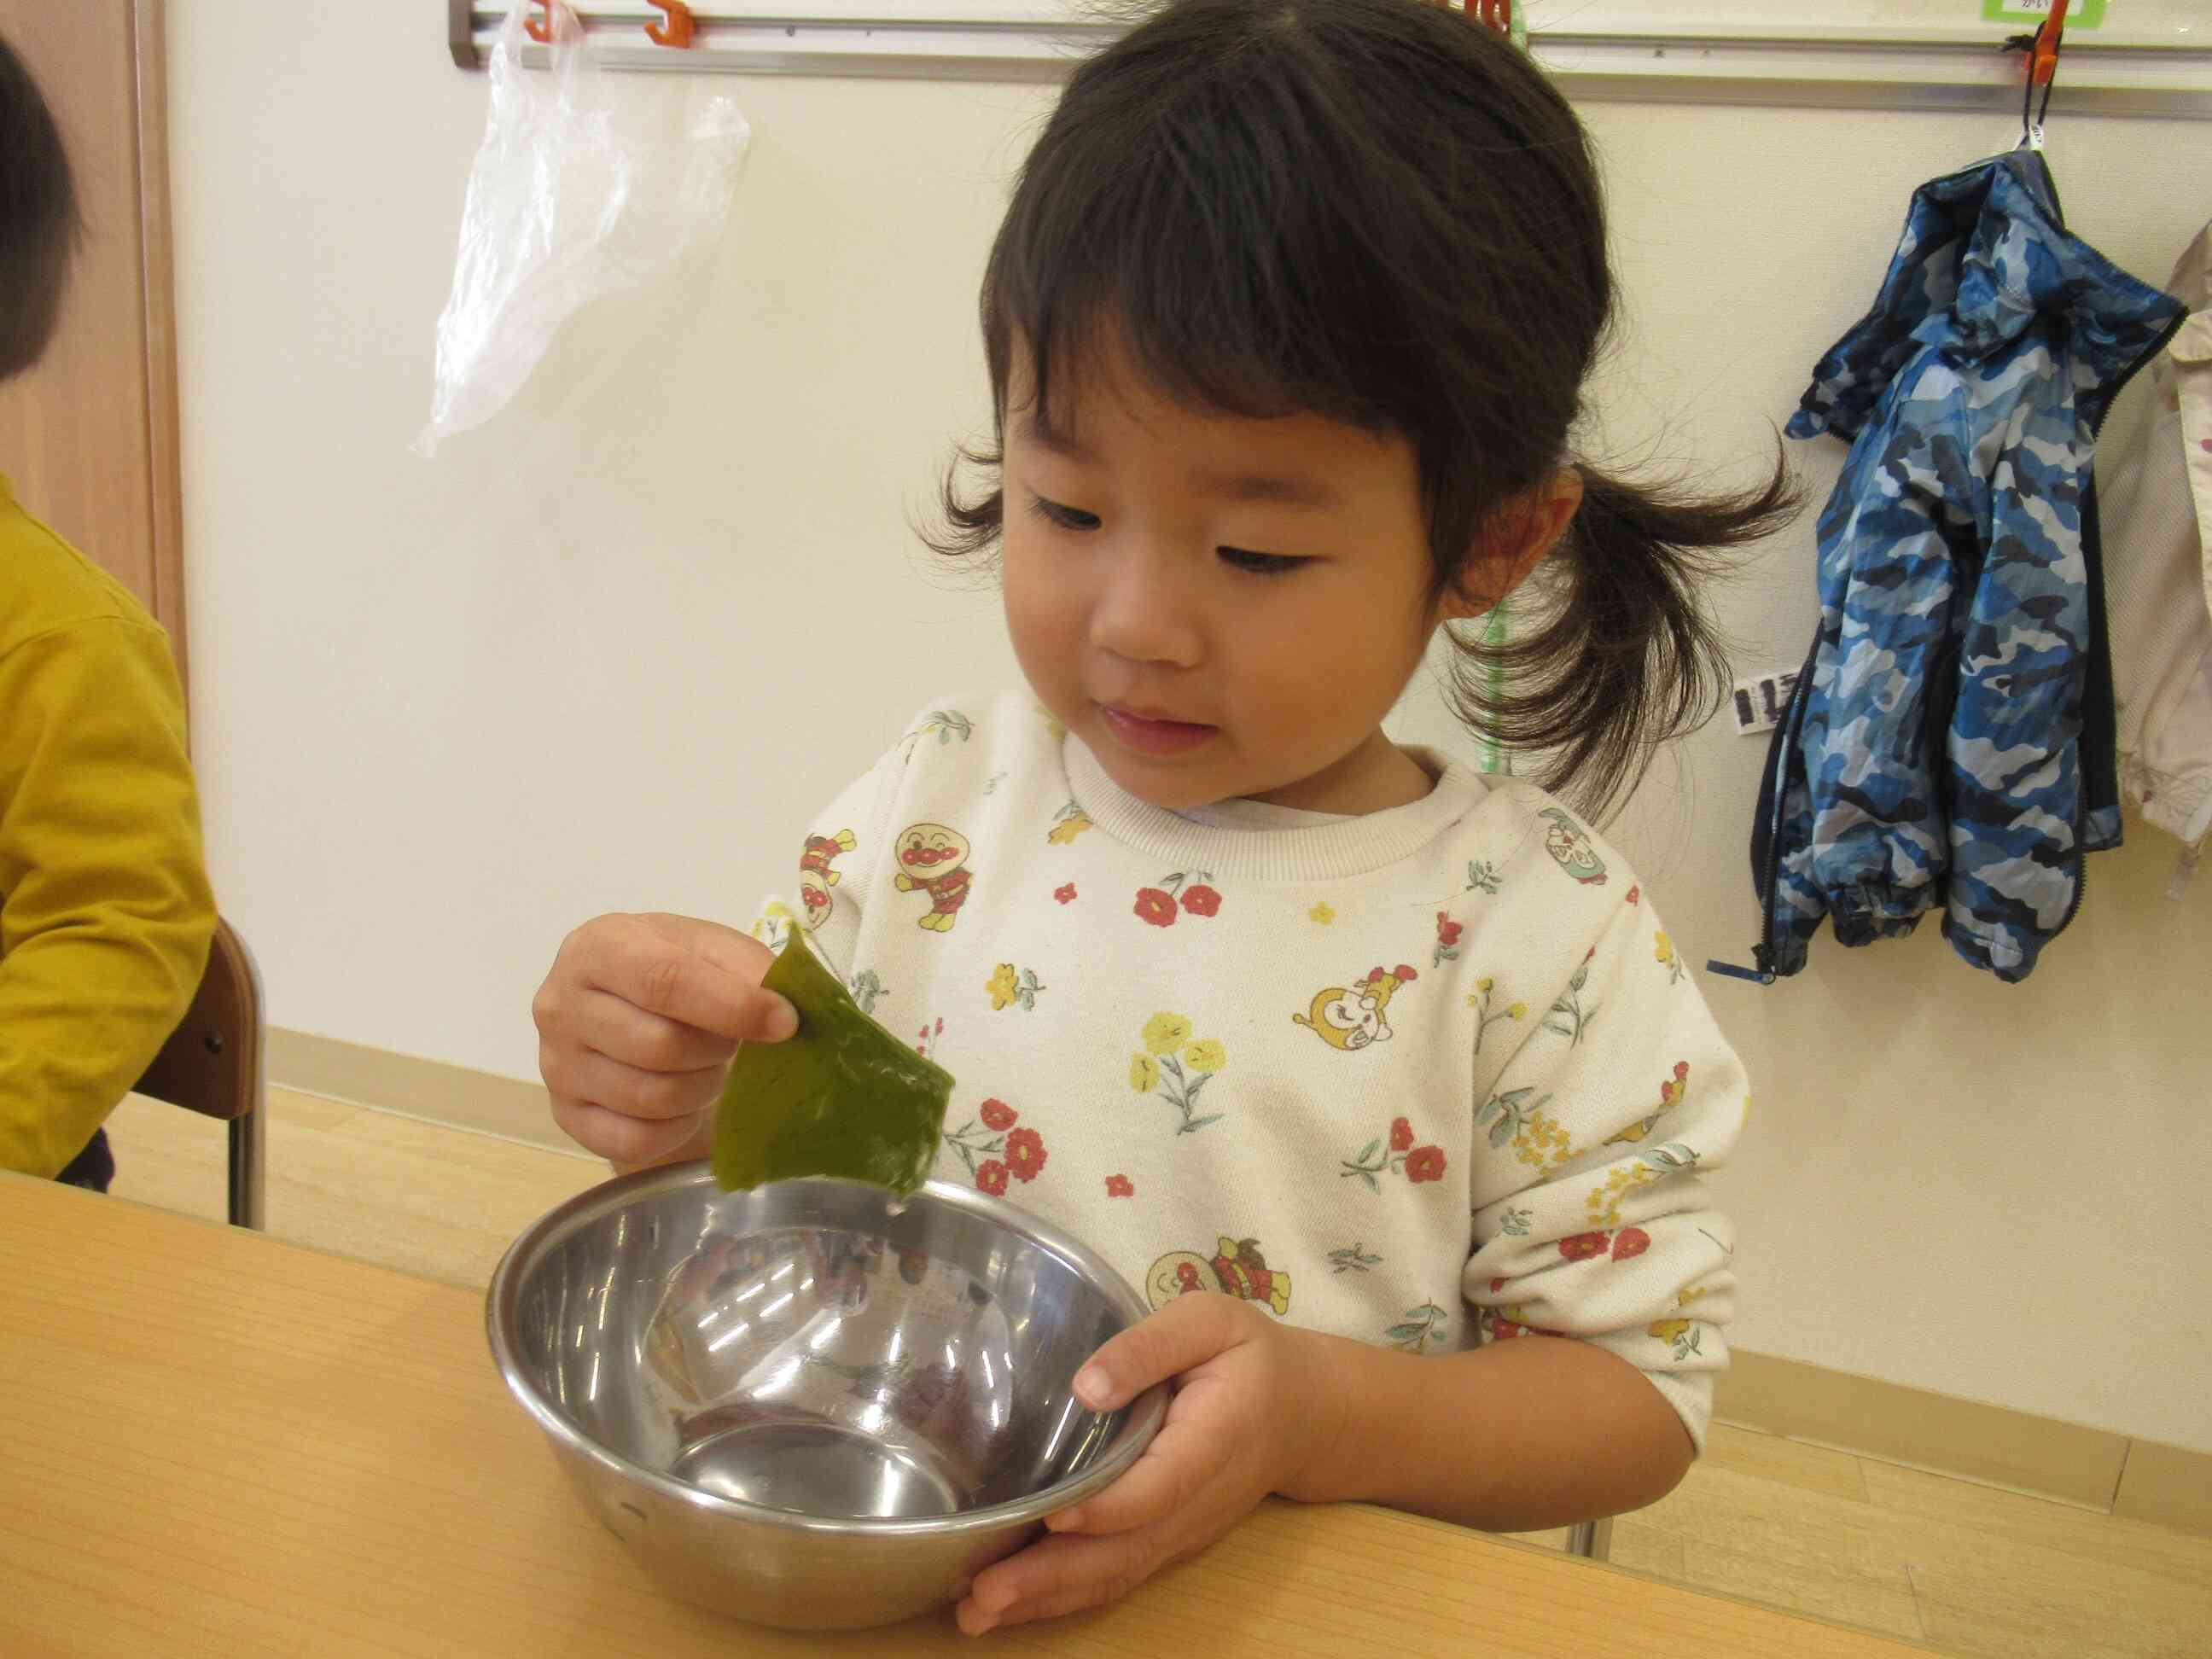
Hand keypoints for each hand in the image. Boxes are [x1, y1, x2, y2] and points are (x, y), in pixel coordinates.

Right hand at [532, 912, 795, 1166]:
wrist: (629, 1006)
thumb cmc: (677, 971)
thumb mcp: (714, 950)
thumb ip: (751, 968)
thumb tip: (789, 1007)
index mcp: (599, 947)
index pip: (665, 981)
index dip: (733, 1006)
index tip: (785, 1022)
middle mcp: (561, 1004)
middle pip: (660, 1046)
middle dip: (717, 1051)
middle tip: (731, 1043)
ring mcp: (556, 1065)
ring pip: (651, 1098)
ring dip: (702, 1089)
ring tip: (708, 1068)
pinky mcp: (566, 1116)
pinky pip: (635, 1140)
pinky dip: (676, 1128)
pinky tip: (683, 1103)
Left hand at [956, 1292, 1347, 1635]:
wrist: (1306, 1413)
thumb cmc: (1249, 1355)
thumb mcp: (1209, 1321)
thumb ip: (1150, 1346)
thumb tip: (1086, 1385)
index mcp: (1214, 1438)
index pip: (1160, 1485)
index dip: (1108, 1507)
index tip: (1052, 1515)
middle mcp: (1198, 1501)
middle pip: (1127, 1550)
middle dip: (1054, 1577)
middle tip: (983, 1595)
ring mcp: (1184, 1531)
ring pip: (1117, 1575)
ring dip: (1048, 1600)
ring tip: (977, 1613)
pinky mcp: (1167, 1542)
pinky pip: (1116, 1576)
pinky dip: (1063, 1598)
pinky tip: (1010, 1607)